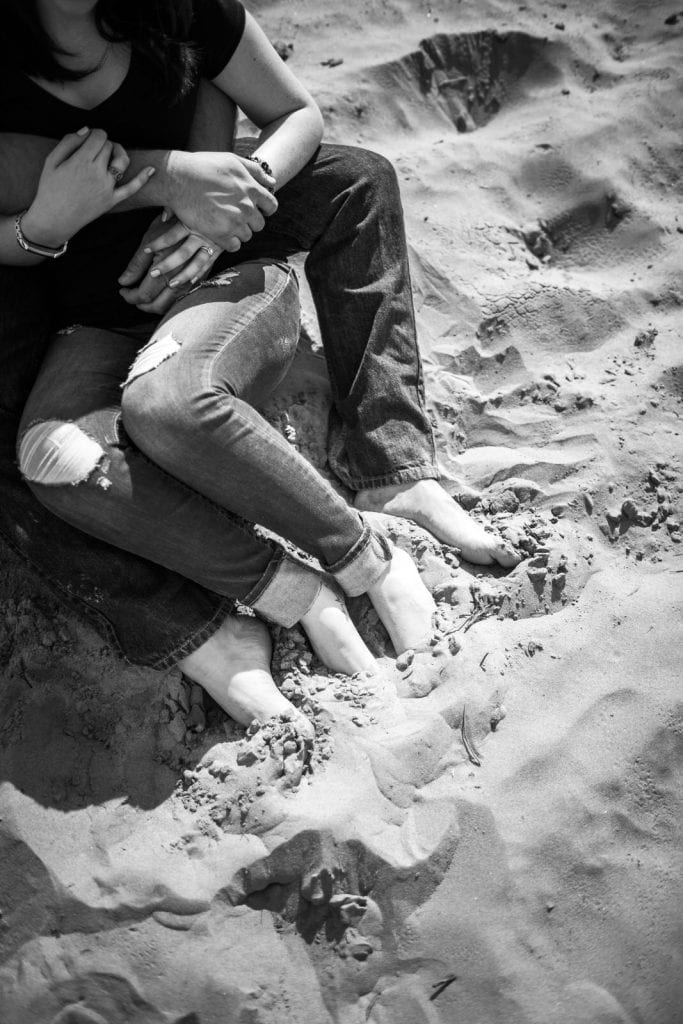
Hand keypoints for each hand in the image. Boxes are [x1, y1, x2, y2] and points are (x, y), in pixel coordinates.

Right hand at [22, 128, 153, 245]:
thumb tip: (87, 130)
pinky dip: (142, 179)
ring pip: (122, 161)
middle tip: (93, 150)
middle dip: (103, 144)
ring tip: (113, 152)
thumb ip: (69, 142)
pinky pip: (131, 189)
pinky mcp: (112, 200)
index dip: (95, 134)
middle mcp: (97, 172)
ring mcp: (107, 187)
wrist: (54, 219)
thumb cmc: (50, 188)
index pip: (99, 136)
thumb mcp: (52, 161)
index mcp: (81, 160)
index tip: (89, 139)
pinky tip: (152, 170)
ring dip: (120, 152)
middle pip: (109, 146)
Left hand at [118, 213, 220, 314]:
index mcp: (163, 271)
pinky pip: (186, 296)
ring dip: (157, 304)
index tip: (122, 290)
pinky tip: (165, 292)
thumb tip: (123, 282)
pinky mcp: (201, 277)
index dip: (130, 296)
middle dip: (142, 304)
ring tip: (146, 296)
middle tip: (132, 296)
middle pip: (158, 304)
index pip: (143, 294)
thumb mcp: (148, 241)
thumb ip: (136, 265)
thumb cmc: (170, 224)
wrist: (199, 216)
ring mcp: (191, 281)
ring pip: (172, 304)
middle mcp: (178, 279)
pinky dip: (173, 299)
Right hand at [147, 151, 276, 254]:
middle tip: (234, 215)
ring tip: (223, 222)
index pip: (272, 207)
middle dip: (249, 221)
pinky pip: (234, 246)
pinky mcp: (220, 234)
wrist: (178, 179)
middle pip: (259, 224)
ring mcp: (234, 222)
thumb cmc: (204, 166)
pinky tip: (219, 232)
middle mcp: (246, 207)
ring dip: (238, 231)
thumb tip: (273, 181)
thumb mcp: (232, 161)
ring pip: (247, 236)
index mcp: (252, 189)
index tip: (255, 208)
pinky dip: (229, 242)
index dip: (264, 209)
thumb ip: (255, 171)